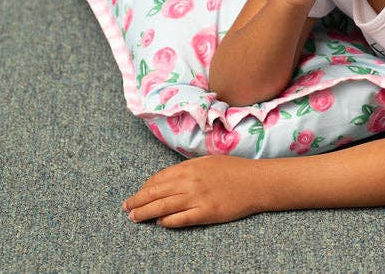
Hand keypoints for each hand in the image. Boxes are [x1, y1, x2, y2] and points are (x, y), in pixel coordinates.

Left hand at [123, 155, 265, 227]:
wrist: (258, 182)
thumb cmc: (235, 170)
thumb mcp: (209, 162)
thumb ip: (188, 169)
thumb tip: (168, 180)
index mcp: (190, 167)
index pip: (158, 178)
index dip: (145, 187)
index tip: (138, 193)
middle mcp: (190, 182)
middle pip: (155, 193)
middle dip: (137, 201)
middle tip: (127, 207)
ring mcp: (197, 198)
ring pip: (163, 207)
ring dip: (145, 213)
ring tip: (134, 217)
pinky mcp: (206, 213)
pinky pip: (180, 219)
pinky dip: (167, 221)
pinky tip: (161, 222)